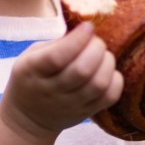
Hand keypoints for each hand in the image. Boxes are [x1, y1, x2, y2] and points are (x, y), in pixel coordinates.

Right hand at [0, 21, 123, 140]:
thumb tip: (86, 29)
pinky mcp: (86, 113)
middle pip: (82, 70)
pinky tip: (108, 71)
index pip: (57, 57)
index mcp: (32, 71)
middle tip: (95, 41)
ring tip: (102, 55)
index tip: (88, 26)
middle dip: (96, 48)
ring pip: (98, 84)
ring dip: (107, 62)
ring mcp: (70, 105)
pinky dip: (115, 80)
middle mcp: (51, 90)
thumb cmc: (32, 77)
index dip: (78, 39)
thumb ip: (56, 43)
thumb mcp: (31, 56)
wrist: (28, 118)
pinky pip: (109, 97)